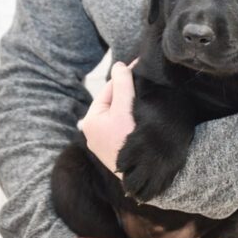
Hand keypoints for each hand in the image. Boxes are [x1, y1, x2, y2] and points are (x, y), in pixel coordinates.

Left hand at [82, 60, 137, 178]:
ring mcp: (104, 144)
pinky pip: (123, 128)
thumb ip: (122, 84)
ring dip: (131, 106)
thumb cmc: (131, 140)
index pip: (109, 90)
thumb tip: (119, 65)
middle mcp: (93, 134)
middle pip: (114, 103)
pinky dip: (132, 120)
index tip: (139, 66)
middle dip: (128, 93)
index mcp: (90, 121)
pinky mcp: (116, 152)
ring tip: (147, 97)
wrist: (145, 172)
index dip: (125, 78)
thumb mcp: (125, 108)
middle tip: (146, 81)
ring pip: (119, 115)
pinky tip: (144, 117)